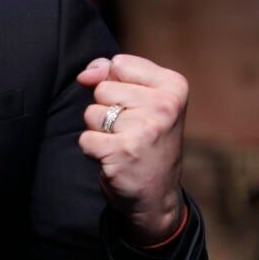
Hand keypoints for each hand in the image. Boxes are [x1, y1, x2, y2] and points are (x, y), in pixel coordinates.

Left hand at [76, 54, 187, 245]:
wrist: (156, 196)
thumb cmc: (145, 140)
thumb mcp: (140, 99)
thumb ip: (111, 73)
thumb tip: (85, 74)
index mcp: (174, 86)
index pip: (119, 64)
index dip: (116, 85)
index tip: (136, 108)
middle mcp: (165, 105)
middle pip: (103, 88)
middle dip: (107, 110)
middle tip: (131, 131)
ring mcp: (146, 129)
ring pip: (91, 113)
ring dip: (100, 131)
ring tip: (123, 144)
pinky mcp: (124, 151)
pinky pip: (85, 138)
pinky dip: (93, 151)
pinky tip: (114, 159)